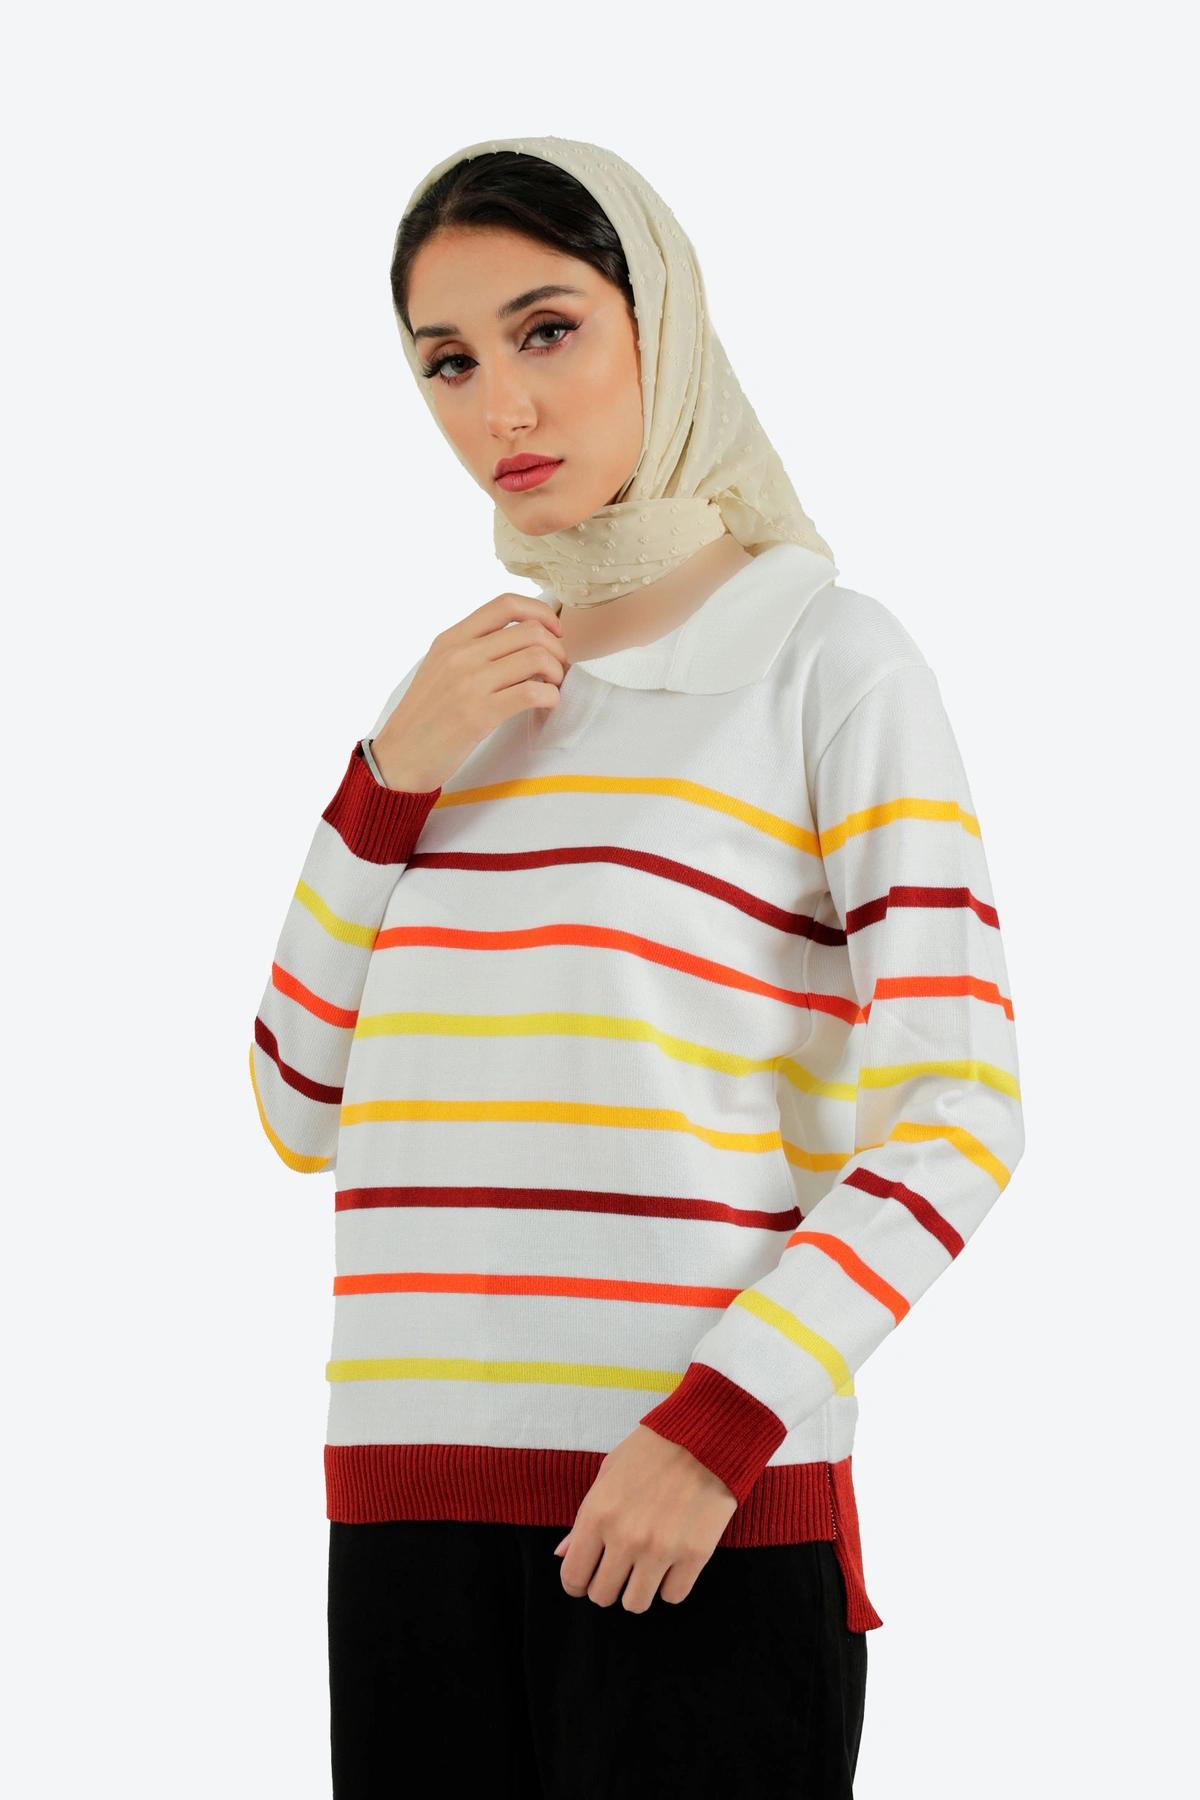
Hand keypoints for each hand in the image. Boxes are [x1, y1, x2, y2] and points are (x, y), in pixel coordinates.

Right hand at [372, 593, 568, 791]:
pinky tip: (546, 705)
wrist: (399, 758)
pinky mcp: (479, 715)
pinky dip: (550, 697)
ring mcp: (469, 683)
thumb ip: (471, 649)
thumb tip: (521, 640)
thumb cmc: (425, 717)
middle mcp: (460, 654)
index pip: (505, 604)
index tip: (554, 633)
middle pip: (531, 632)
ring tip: (552, 689)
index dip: (541, 613)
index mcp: (450, 639)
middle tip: (558, 670)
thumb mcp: (439, 668)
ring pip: (537, 658)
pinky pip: (532, 693)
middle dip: (557, 649)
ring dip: (557, 674)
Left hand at [552, 1425, 737, 1612]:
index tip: (587, 1578)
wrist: (706, 1435)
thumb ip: (583, 1518)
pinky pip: (673, 1596)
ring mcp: (660, 1549)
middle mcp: (625, 1537)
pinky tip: (673, 1561)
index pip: (573, 1576)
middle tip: (620, 1567)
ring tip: (647, 1566)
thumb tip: (562, 1554)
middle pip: (603, 1595)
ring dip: (638, 1588)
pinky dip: (671, 1583)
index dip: (577, 1583)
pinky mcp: (694, 1555)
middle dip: (607, 1584)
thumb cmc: (653, 1449)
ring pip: (636, 1604)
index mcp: (598, 1514)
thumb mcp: (608, 1473)